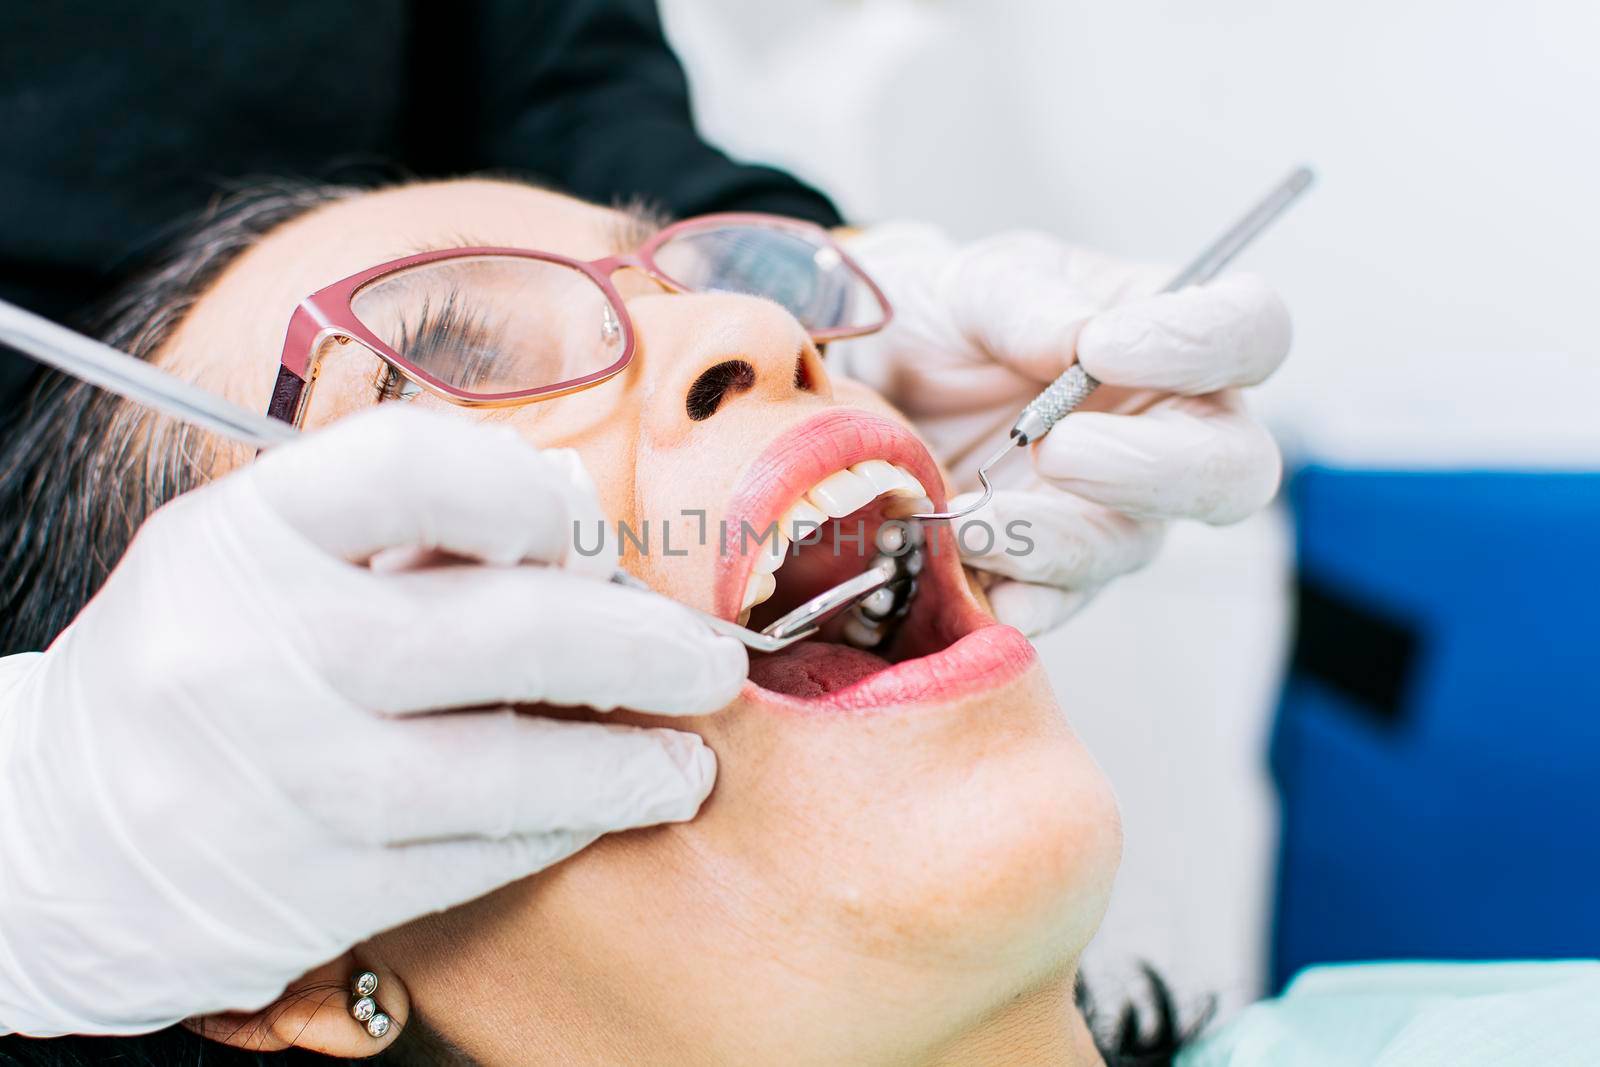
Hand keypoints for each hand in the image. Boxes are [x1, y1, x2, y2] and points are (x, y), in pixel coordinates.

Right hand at [0, 406, 745, 1035]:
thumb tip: (578, 530)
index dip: (530, 495)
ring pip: (494, 767)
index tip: (589, 539)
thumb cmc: (203, 668)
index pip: (413, 469)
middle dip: (635, 646)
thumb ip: (405, 538)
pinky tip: (599, 810)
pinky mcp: (297, 891)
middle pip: (492, 628)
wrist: (56, 845)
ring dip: (619, 763)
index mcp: (242, 534)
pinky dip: (554, 829)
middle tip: (711, 663)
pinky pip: (468, 856)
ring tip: (686, 763)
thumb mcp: (263, 563)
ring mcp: (271, 779)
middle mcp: (246, 648)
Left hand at [836, 223, 1290, 633]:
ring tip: (968, 515)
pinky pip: (1051, 605)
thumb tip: (1080, 338)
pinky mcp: (1047, 576)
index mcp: (1173, 339)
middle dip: (1150, 469)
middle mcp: (1167, 434)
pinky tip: (964, 572)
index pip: (1254, 335)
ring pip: (1132, 547)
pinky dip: (1011, 597)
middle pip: (1233, 472)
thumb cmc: (950, 319)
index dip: (1203, 345)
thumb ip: (1028, 303)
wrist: (875, 378)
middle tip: (1053, 449)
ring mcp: (1114, 514)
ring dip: (1052, 539)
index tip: (1103, 346)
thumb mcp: (976, 284)